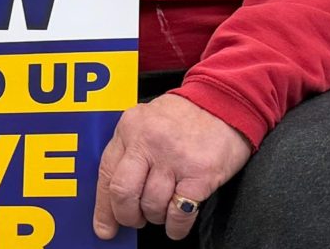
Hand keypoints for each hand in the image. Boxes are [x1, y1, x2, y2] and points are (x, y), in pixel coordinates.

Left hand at [94, 94, 251, 240]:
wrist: (226, 101)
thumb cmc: (187, 116)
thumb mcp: (147, 122)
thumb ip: (129, 152)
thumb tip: (114, 198)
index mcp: (130, 127)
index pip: (106, 173)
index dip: (103, 207)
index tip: (104, 227)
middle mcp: (149, 141)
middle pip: (123, 192)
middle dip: (127, 215)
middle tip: (136, 219)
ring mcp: (175, 158)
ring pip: (151, 205)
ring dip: (155, 217)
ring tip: (163, 210)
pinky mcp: (201, 174)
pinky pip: (179, 213)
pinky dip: (176, 226)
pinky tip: (176, 224)